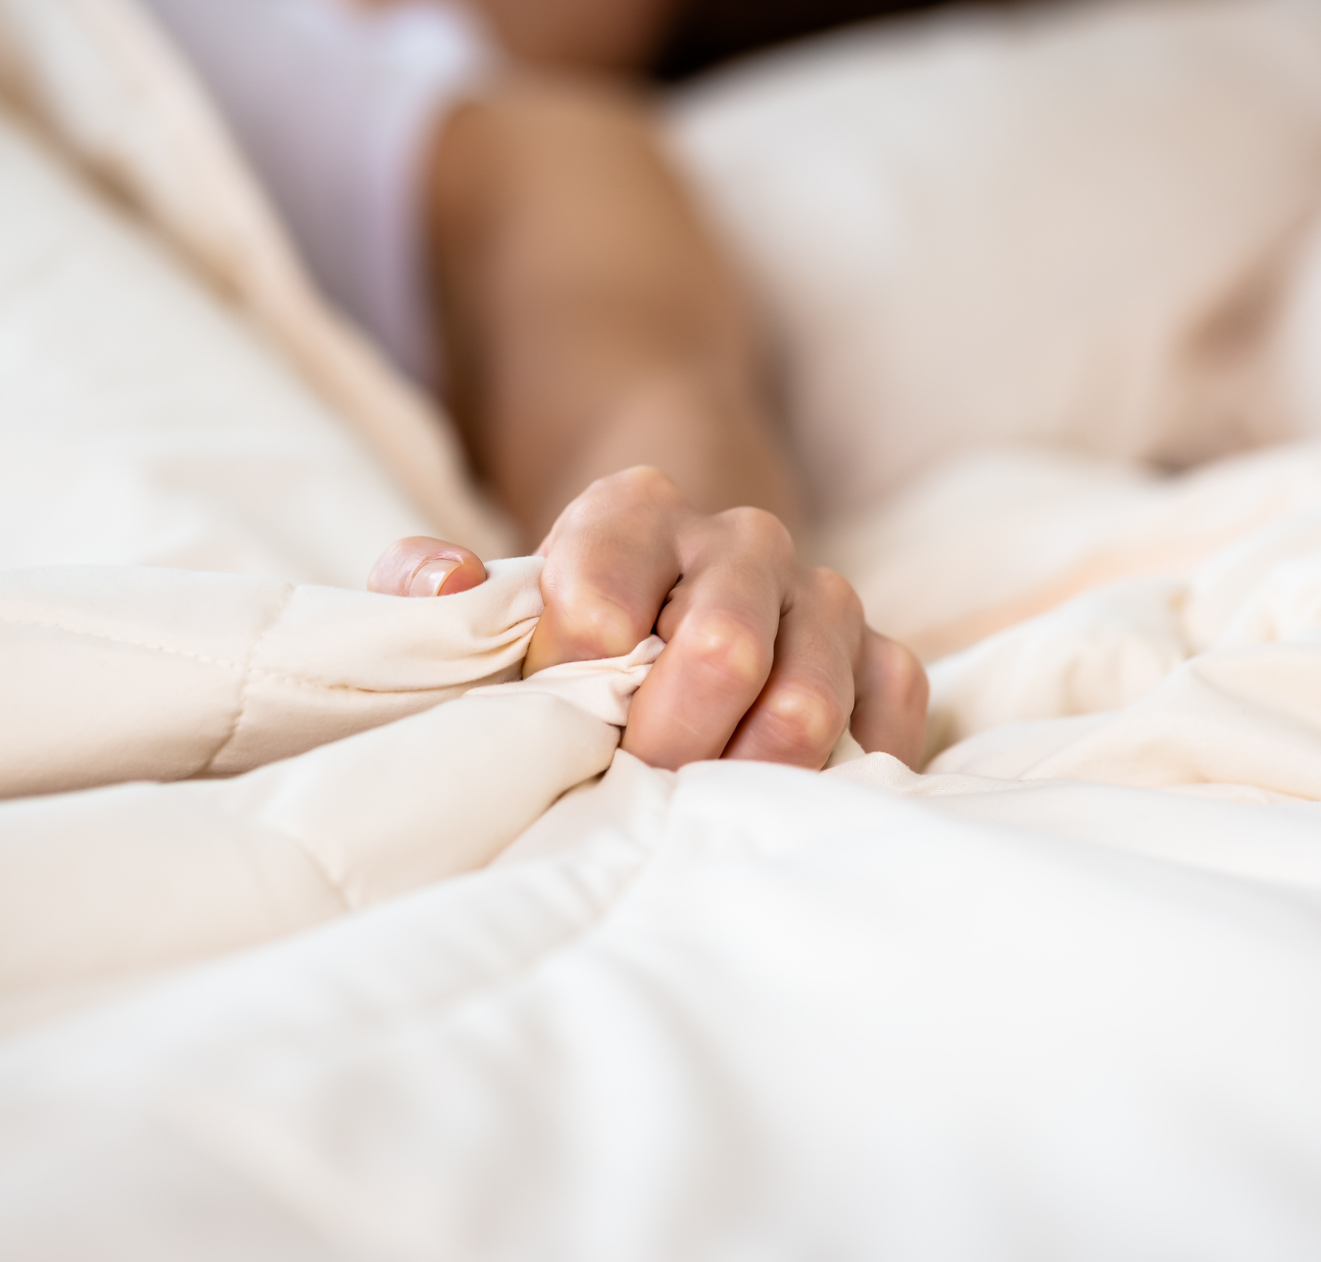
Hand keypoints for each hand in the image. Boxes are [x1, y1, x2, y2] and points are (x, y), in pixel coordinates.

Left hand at [368, 467, 927, 768]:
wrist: (669, 582)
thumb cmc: (560, 620)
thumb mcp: (482, 595)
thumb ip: (428, 585)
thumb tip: (447, 587)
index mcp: (633, 511)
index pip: (598, 598)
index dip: (566, 677)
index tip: (547, 709)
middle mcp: (738, 540)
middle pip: (719, 650)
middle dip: (665, 744)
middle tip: (628, 784)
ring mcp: (818, 595)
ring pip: (809, 694)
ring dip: (746, 772)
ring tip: (695, 809)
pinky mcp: (876, 649)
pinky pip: (892, 706)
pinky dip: (850, 768)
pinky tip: (790, 804)